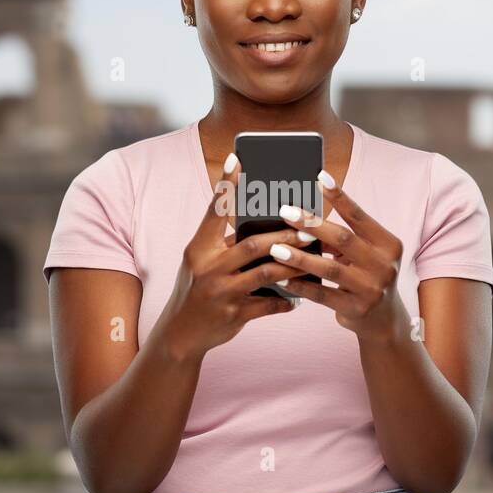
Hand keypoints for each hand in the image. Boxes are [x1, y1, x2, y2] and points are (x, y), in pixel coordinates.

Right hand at [153, 154, 308, 361]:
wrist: (179, 334)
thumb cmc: (196, 290)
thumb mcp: (202, 264)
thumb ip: (226, 245)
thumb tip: (264, 227)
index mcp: (199, 248)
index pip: (214, 210)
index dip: (226, 184)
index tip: (237, 158)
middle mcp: (208, 267)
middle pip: (252, 243)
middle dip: (285, 235)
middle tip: (310, 228)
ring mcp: (221, 292)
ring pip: (266, 272)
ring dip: (293, 264)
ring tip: (313, 258)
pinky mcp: (233, 315)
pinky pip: (268, 304)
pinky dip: (285, 300)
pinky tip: (298, 298)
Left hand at [269, 175, 409, 342]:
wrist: (384, 320)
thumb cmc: (367, 277)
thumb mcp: (365, 255)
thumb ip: (342, 239)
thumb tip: (304, 218)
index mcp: (388, 244)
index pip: (360, 216)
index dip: (340, 197)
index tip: (320, 178)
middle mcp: (384, 265)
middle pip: (343, 239)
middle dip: (312, 224)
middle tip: (286, 213)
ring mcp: (371, 289)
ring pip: (330, 268)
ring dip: (300, 257)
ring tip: (276, 249)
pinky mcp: (356, 309)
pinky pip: (322, 294)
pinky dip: (300, 285)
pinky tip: (280, 278)